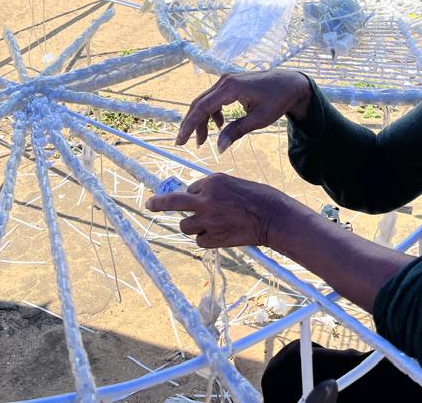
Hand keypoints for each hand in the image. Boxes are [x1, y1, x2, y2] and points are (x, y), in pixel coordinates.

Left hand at [145, 173, 300, 248]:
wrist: (272, 217)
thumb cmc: (257, 197)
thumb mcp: (232, 184)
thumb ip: (213, 190)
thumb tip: (196, 198)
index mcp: (211, 181)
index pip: (192, 188)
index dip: (196, 195)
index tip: (195, 199)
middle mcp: (205, 199)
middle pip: (173, 202)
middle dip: (159, 203)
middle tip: (149, 204)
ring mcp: (207, 220)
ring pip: (186, 225)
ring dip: (193, 225)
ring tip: (210, 225)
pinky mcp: (213, 238)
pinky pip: (199, 240)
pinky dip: (205, 238)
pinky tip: (219, 235)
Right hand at [176, 70, 311, 152]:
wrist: (290, 83)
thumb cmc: (277, 100)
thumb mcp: (258, 120)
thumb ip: (236, 132)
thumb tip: (218, 148)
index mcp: (231, 88)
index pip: (202, 107)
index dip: (190, 125)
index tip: (181, 141)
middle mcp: (224, 80)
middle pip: (199, 103)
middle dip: (191, 124)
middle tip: (185, 143)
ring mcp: (226, 80)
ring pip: (204, 101)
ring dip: (202, 120)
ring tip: (203, 140)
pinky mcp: (230, 83)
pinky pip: (213, 98)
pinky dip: (211, 113)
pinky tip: (219, 126)